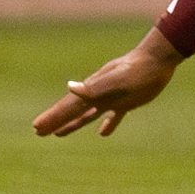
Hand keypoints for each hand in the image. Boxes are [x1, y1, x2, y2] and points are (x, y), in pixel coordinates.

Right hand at [33, 27, 181, 137]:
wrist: (157, 59)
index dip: (52, 117)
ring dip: (73, 124)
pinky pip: (113, 116)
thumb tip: (69, 87)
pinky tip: (103, 133)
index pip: (68, 107)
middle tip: (38, 132)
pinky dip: (107, 124)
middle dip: (55, 121)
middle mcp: (99, 94)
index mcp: (93, 89)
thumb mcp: (116, 79)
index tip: (37, 127)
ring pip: (88, 115)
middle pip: (73, 111)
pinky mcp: (127, 101)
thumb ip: (94, 86)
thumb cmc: (137, 69)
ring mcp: (112, 98)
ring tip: (58, 134)